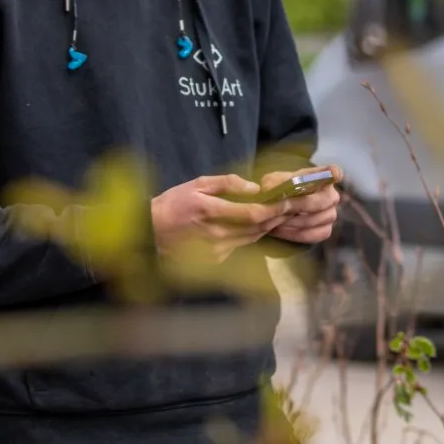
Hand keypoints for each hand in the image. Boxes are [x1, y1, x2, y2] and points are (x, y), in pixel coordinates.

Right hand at [150, 174, 289, 262]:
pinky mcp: (215, 259)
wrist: (149, 233)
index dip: (275, 209)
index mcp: (212, 212)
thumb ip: (227, 184)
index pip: (254, 214)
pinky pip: (241, 246)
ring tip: (282, 214)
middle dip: (278, 217)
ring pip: (252, 238)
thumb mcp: (197, 184)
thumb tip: (254, 188)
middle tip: (294, 206)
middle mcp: (217, 234)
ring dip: (268, 227)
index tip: (291, 200)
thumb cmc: (173, 204)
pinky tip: (259, 225)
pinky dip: (253, 235)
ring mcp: (216, 250)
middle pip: (258, 228)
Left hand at [262, 165, 343, 245]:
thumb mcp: (271, 184)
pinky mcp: (325, 230)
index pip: (333, 173)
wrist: (274, 211)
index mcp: (319, 177)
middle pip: (327, 199)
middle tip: (284, 209)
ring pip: (322, 218)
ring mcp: (330, 213)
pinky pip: (319, 233)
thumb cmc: (276, 192)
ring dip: (298, 221)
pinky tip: (285, 230)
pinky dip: (299, 233)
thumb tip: (272, 188)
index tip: (332, 174)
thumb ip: (274, 183)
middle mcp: (330, 194)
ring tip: (278, 221)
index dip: (334, 174)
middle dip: (303, 204)